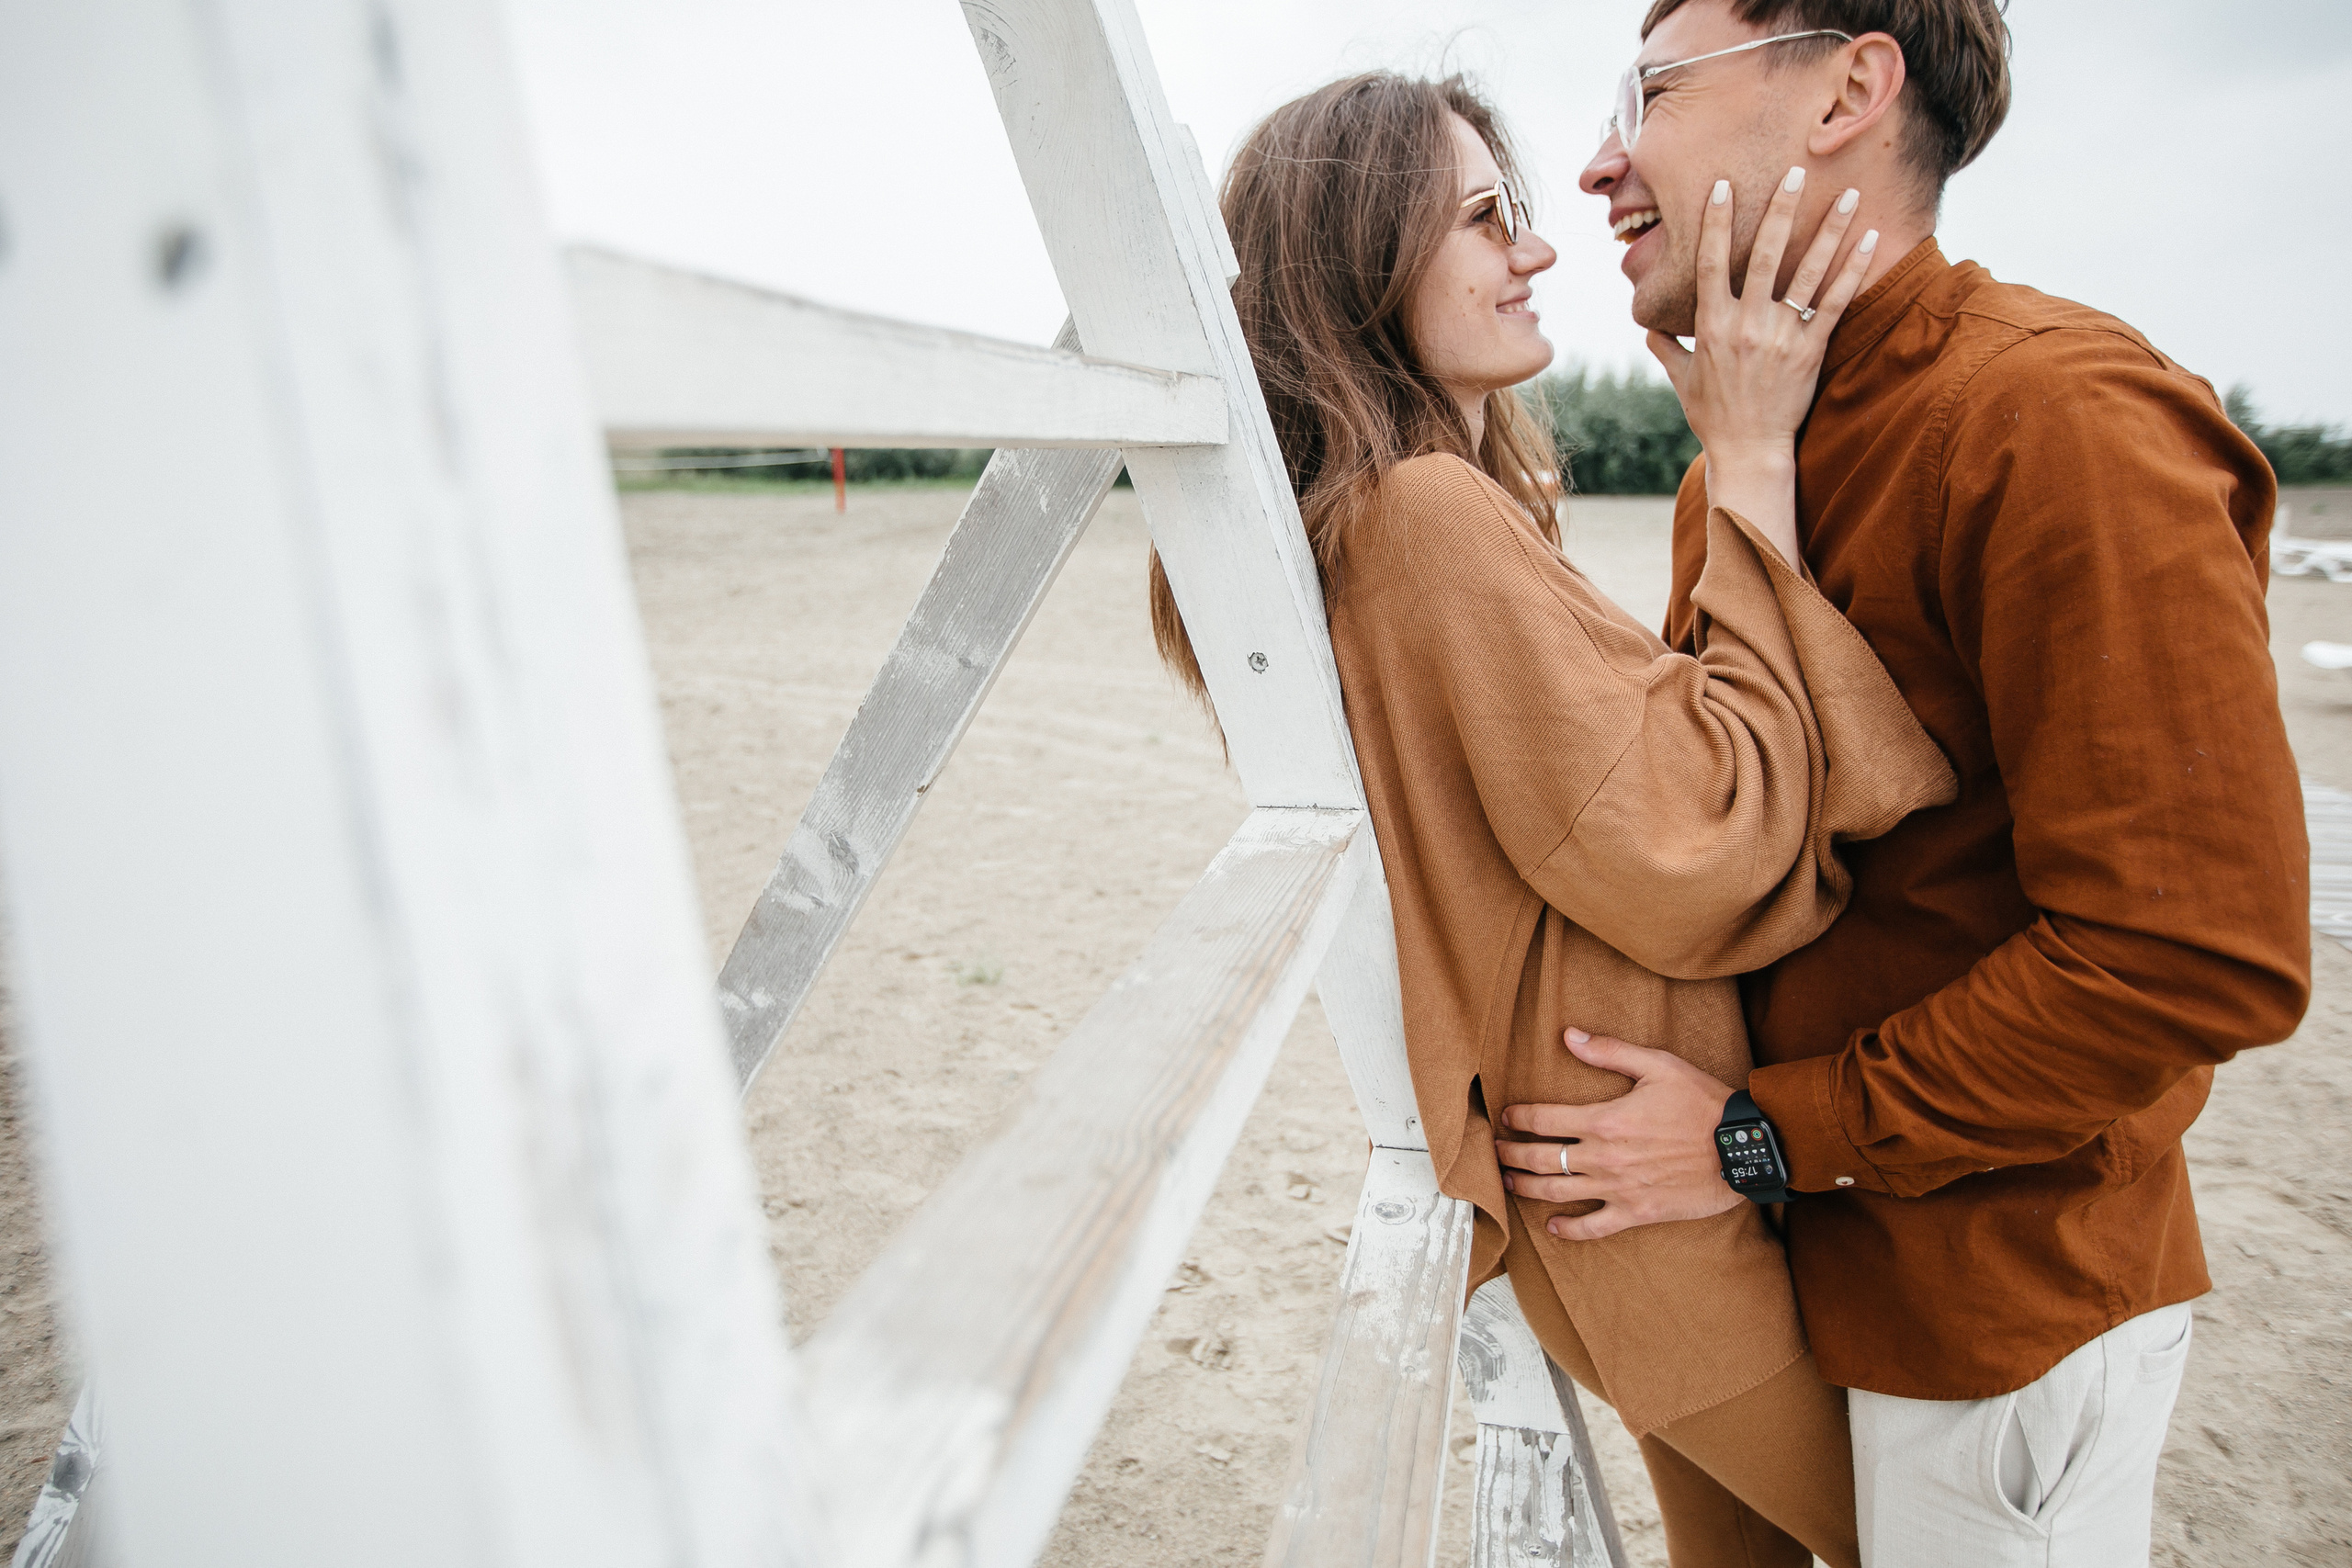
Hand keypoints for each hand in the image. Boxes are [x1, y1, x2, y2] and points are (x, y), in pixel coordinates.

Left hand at [1494, 1028, 1742, 1241]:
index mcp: (1605, 1119)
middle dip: (1510, 1155)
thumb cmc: (1703, 1103)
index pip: (1544, 1119)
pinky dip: (1569, 1230)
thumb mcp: (1658, 1065)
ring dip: (1525, 1189)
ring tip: (1507, 1184)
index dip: (1518, 1118)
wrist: (1742, 1148)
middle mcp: (1604, 1157)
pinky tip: (1552, 1227)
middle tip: (1494, 1152)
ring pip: (1556, 1194)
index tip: (1506, 1117)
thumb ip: (1610, 1051)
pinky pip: (1593, 1228)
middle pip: (1540, 1159)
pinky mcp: (1636, 1212)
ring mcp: (1618, 1188)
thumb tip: (1569, 1035)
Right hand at [1646, 168, 1876, 562]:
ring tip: (1849, 193)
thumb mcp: (1683, 380)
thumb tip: (1647, 329)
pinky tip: (1870, 239)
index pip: (1712, 263)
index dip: (1717, 223)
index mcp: (1712, 326)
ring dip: (1830, 229)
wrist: (1749, 451)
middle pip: (1765, 254)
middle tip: (1796, 171)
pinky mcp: (1811, 350)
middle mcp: (1746, 324)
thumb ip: (1667, 348)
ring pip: (1808, 271)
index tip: (1724, 186)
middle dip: (1781, 209)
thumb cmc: (1713, 417)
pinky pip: (1835, 301)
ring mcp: (1781, 336)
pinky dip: (1854, 269)